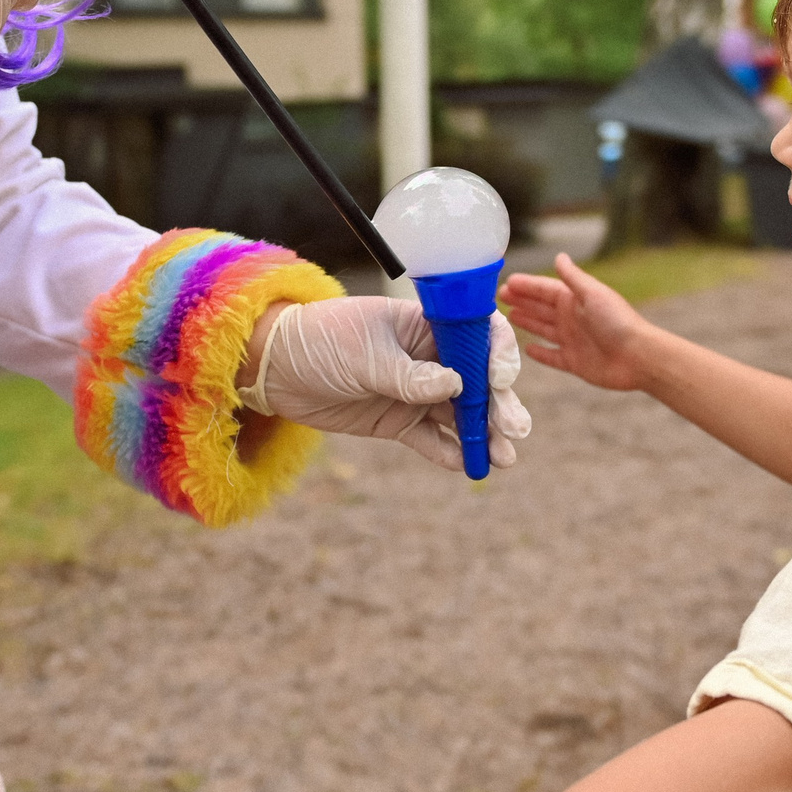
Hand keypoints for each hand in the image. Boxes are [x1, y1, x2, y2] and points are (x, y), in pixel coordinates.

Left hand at [245, 297, 531, 472]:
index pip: (479, 333)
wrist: (276, 370)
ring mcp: (419, 391)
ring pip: (462, 414)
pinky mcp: (401, 422)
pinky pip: (434, 440)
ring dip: (485, 434)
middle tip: (514, 429)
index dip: (498, 353)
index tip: (499, 377)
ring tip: (505, 458)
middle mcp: (432, 357)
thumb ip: (407, 374)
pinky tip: (467, 466)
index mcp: (427, 324)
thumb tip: (454, 385)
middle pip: (479, 380)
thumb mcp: (363, 354)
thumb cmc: (319, 342)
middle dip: (500, 404)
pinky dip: (451, 453)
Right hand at [500, 252, 658, 391]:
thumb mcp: (592, 294)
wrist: (637, 356)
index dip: (526, 286)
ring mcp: (572, 340)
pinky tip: (527, 349)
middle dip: (521, 301)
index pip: (545, 290)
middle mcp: (572, 318)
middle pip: (541, 308)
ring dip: (527, 322)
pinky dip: (540, 353)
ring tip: (509, 317)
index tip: (507, 282)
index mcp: (575, 300)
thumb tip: (559, 256)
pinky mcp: (574, 362)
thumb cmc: (617, 321)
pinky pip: (552, 356)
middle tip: (499, 297)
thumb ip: (573, 278)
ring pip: (543, 329)